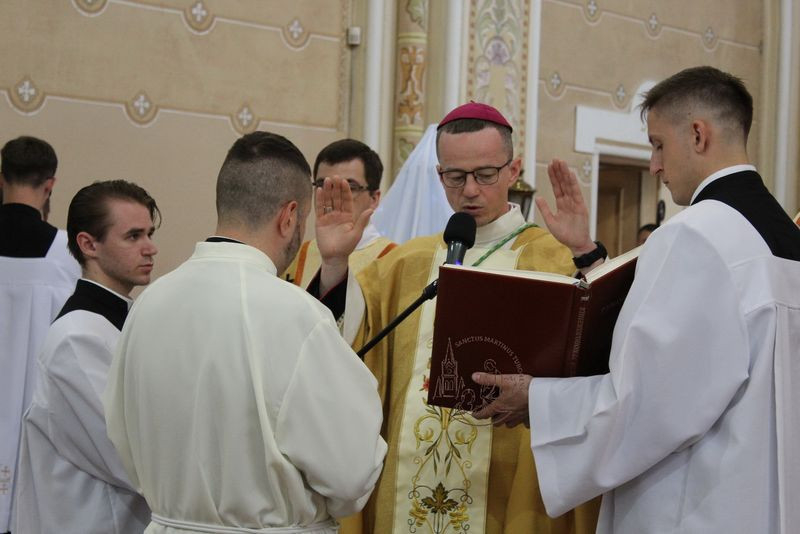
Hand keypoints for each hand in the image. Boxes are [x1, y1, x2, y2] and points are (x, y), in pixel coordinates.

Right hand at [315, 176, 372, 292]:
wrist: (334, 257)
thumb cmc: (347, 247)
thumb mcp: (356, 234)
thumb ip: (362, 221)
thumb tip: (371, 210)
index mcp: (348, 216)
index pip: (347, 201)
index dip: (345, 191)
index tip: (344, 181)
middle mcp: (338, 215)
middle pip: (337, 198)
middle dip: (336, 188)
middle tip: (335, 176)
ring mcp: (329, 217)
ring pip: (328, 201)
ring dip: (327, 191)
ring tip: (327, 180)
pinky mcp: (320, 221)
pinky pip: (320, 208)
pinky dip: (319, 199)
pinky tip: (319, 190)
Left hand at [471, 372, 531, 427]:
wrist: (541, 393)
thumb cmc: (522, 386)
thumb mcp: (504, 379)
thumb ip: (488, 379)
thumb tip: (474, 376)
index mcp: (499, 407)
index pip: (485, 414)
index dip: (478, 415)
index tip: (474, 415)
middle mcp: (507, 415)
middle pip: (496, 422)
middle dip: (492, 418)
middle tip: (491, 412)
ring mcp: (518, 418)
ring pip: (508, 424)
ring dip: (504, 421)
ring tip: (504, 413)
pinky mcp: (528, 418)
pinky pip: (522, 424)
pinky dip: (520, 421)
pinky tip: (520, 414)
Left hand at [536, 159, 594, 256]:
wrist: (576, 243)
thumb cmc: (564, 234)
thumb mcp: (551, 221)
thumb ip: (545, 209)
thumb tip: (538, 197)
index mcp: (561, 203)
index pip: (556, 187)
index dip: (553, 176)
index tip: (550, 165)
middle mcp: (568, 200)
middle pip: (563, 183)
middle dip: (559, 171)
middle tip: (555, 159)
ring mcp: (575, 202)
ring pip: (569, 185)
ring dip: (565, 174)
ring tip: (561, 162)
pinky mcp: (580, 206)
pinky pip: (576, 193)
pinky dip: (573, 183)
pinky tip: (570, 174)